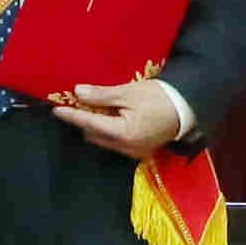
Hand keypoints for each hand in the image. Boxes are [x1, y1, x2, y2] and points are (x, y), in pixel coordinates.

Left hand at [55, 78, 188, 159]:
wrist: (189, 108)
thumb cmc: (160, 98)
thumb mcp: (129, 93)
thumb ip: (101, 95)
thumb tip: (78, 92)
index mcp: (123, 134)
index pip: (89, 123)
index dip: (72, 115)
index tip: (57, 109)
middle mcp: (126, 148)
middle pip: (94, 135)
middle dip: (86, 120)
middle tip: (84, 102)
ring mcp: (134, 152)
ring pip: (104, 140)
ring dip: (98, 126)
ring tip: (103, 107)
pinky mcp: (140, 151)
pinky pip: (116, 142)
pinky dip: (110, 131)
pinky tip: (116, 116)